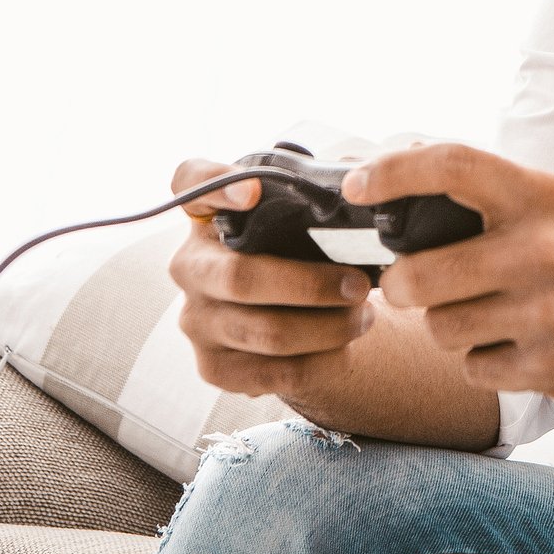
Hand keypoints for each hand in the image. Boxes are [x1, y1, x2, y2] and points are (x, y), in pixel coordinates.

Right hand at [166, 158, 375, 397]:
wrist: (295, 318)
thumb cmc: (299, 253)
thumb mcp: (301, 218)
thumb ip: (321, 190)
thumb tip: (358, 179)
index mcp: (208, 216)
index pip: (188, 183)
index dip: (215, 185)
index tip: (254, 191)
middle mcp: (190, 266)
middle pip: (239, 278)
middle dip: (310, 286)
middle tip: (360, 285)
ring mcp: (196, 320)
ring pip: (264, 332)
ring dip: (327, 328)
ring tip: (365, 316)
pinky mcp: (213, 367)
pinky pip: (269, 374)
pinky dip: (317, 362)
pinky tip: (343, 347)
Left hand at [342, 143, 553, 400]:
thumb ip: (497, 195)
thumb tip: (403, 181)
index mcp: (542, 197)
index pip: (453, 166)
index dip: (393, 172)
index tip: (356, 185)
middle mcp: (543, 252)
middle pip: (419, 275)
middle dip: (400, 284)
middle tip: (411, 283)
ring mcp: (548, 315)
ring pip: (441, 328)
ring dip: (447, 324)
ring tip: (485, 311)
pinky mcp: (553, 367)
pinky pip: (474, 368)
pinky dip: (482, 359)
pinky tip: (516, 343)